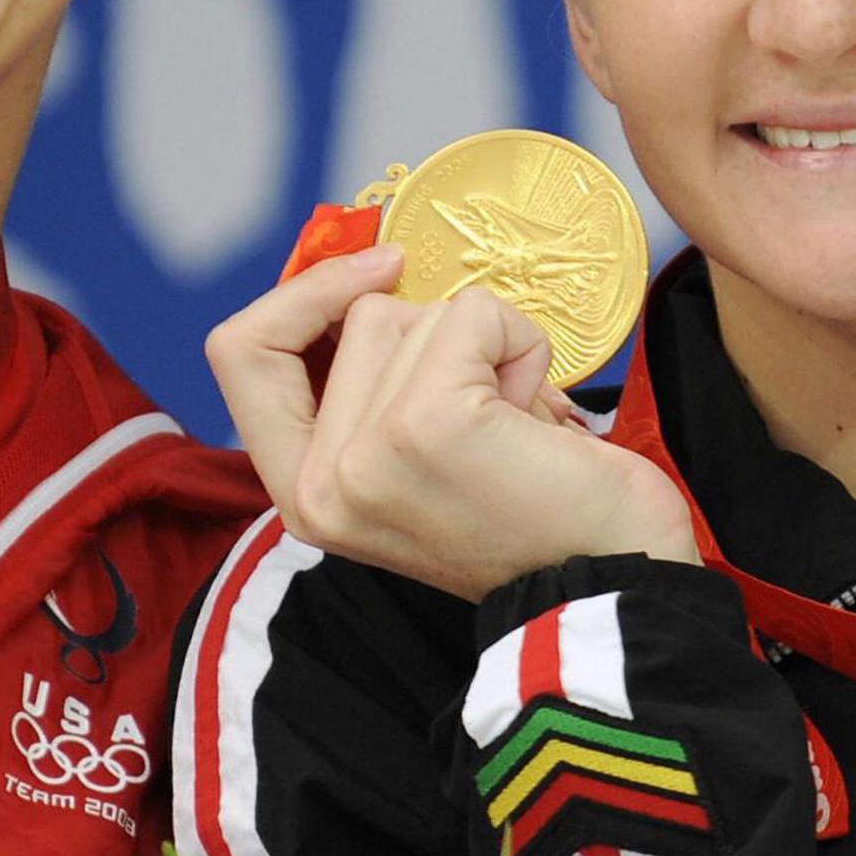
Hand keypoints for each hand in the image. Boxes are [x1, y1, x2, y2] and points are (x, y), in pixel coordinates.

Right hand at [205, 248, 699, 601]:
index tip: (380, 273)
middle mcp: (316, 484)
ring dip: (488, 350)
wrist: (613, 582)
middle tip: (489, 411)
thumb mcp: (418, 453)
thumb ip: (370, 386)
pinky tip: (538, 419)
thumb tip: (373, 277)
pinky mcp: (424, 425)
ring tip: (515, 429)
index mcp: (302, 495)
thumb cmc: (535, 516)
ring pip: (415, 313)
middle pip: (357, 318)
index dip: (302, 293)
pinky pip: (472, 316)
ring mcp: (363, 456)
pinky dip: (522, 346)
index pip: (242, 351)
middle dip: (439, 339)